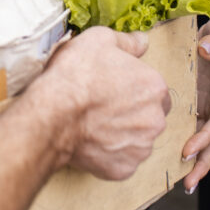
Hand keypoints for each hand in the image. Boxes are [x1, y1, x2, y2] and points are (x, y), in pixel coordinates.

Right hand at [31, 27, 171, 179]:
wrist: (53, 114)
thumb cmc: (75, 75)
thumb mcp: (99, 40)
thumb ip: (128, 41)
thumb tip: (142, 41)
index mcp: (155, 87)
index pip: (156, 90)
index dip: (135, 89)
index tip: (115, 89)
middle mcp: (155, 119)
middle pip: (149, 116)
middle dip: (132, 113)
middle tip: (103, 106)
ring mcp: (140, 147)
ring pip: (137, 140)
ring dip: (122, 134)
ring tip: (95, 124)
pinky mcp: (123, 168)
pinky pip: (120, 160)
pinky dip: (109, 153)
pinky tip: (91, 140)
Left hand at [180, 0, 209, 192]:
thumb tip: (205, 51)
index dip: (204, 138)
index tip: (187, 151)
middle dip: (203, 163)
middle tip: (187, 184)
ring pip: (206, 140)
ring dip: (195, 161)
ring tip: (180, 182)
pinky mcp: (202, 104)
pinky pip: (194, 128)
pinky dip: (186, 144)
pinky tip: (171, 159)